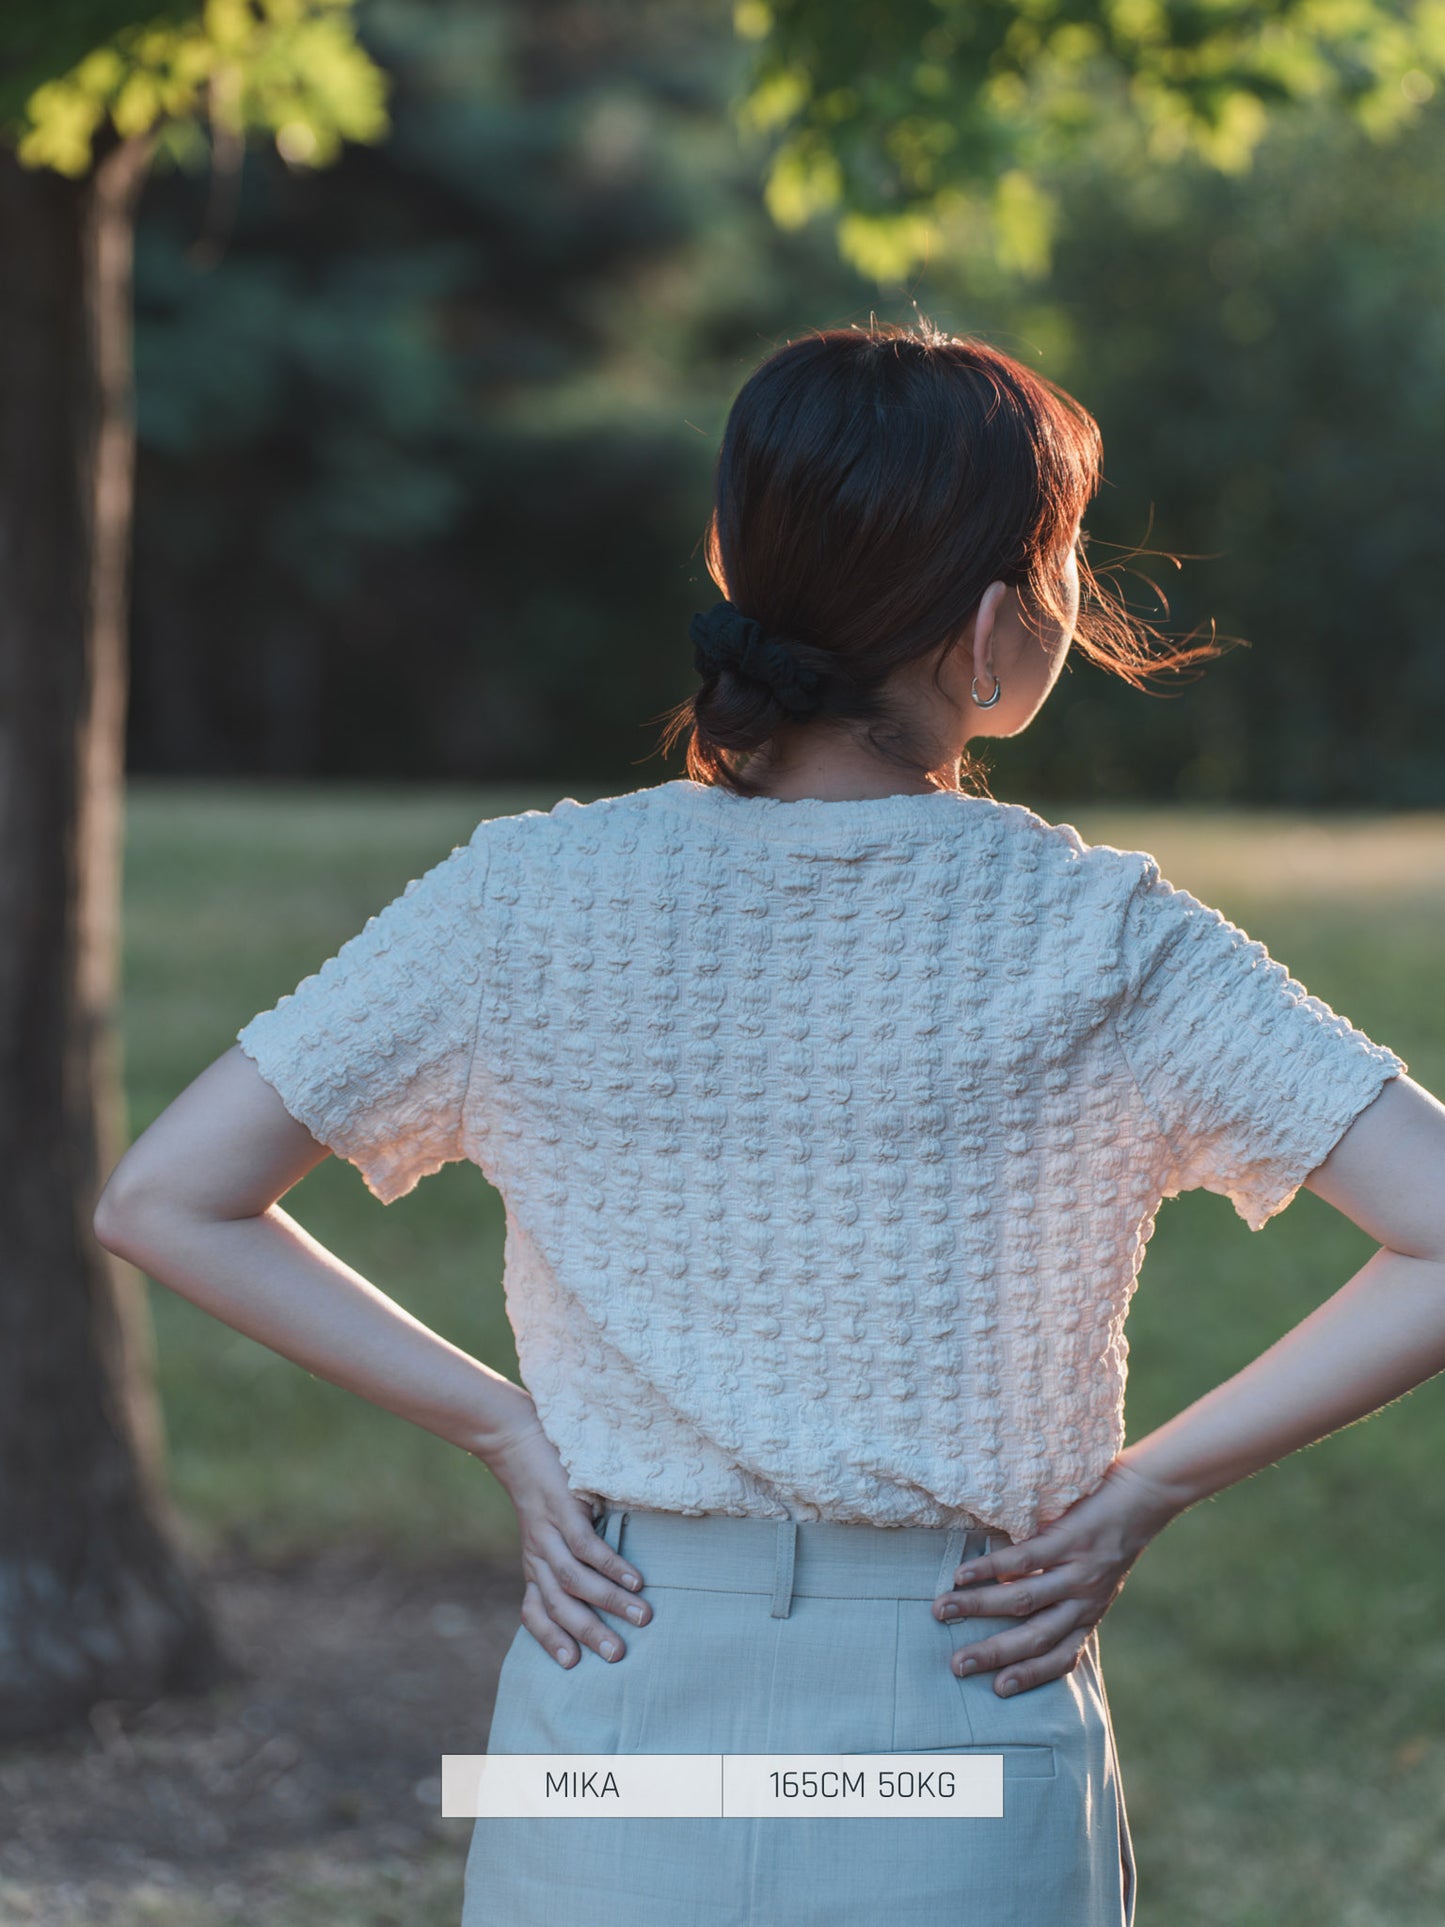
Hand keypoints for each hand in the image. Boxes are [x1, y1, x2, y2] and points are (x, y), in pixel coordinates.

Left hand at [485, 1413, 652, 1669]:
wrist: (518, 1442)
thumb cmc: (545, 1487)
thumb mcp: (549, 1529)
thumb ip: (568, 1555)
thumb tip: (607, 1584)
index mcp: (535, 1564)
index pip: (534, 1612)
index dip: (550, 1638)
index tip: (571, 1665)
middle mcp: (538, 1555)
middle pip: (559, 1605)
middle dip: (589, 1632)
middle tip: (618, 1655)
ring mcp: (548, 1534)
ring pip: (575, 1581)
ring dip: (609, 1603)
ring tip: (642, 1617)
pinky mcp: (563, 1510)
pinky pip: (586, 1547)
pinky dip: (611, 1567)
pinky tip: (635, 1580)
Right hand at [932, 1454, 1184, 1697]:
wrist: (1146, 1495)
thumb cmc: (1114, 1533)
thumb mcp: (1097, 1577)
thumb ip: (1066, 1594)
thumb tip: (1013, 1597)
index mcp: (1090, 1613)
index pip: (1061, 1657)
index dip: (1030, 1676)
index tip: (998, 1690)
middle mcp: (1086, 1600)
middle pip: (1035, 1638)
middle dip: (993, 1654)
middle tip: (957, 1665)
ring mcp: (1078, 1572)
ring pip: (1023, 1601)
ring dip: (978, 1608)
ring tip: (942, 1610)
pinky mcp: (1069, 1541)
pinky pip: (1023, 1561)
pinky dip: (989, 1570)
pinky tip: (962, 1574)